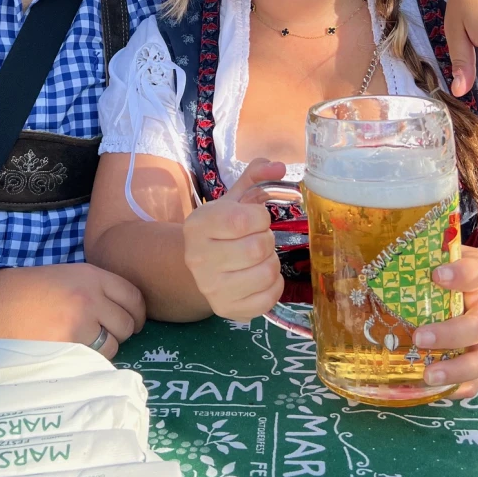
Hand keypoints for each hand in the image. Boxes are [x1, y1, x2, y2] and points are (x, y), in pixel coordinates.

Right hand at [0, 263, 145, 359]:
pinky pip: (92, 360)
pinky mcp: (66, 346)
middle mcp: (89, 297)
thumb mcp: (68, 275)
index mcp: (92, 276)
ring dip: (102, 349)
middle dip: (118, 333)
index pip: (134, 298)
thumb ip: (98, 289)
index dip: (137, 314)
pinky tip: (70, 353)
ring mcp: (78, 323)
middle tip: (100, 335)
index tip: (132, 323)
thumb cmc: (30, 290)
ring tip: (80, 343)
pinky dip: (86, 361)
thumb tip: (130, 313)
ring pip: (112, 346)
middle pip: (127, 324)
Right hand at [182, 158, 285, 321]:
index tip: (256, 219)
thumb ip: (256, 177)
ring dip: (272, 262)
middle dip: (267, 240)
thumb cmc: (223, 228)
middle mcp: (197, 258)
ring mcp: (210, 288)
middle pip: (258, 248)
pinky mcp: (226, 309)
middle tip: (258, 239)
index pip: (242, 219)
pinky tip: (261, 277)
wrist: (202, 265)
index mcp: (197, 225)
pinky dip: (274, 285)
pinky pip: (268, 298)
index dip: (260, 217)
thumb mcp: (234, 199)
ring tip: (259, 258)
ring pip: (266, 273)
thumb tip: (280, 167)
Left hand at [412, 248, 477, 399]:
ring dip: (457, 369)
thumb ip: (421, 263)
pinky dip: (459, 387)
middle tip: (420, 337)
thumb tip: (373, 268)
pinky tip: (434, 388)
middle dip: (451, 333)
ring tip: (429, 375)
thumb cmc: (457, 278)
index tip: (437, 275)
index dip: (459, 275)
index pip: (475, 273)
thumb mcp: (445, 261)